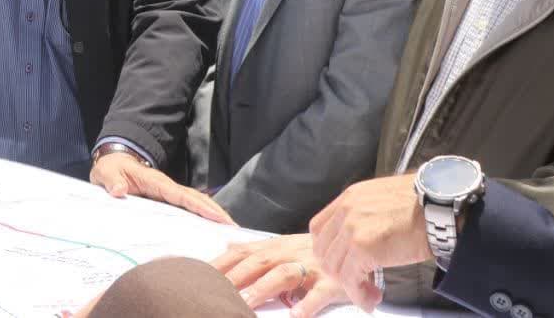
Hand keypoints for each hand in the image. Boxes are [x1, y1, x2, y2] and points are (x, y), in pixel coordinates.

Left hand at [90, 152, 233, 223]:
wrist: (111, 164)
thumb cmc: (111, 169)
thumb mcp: (106, 173)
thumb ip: (112, 181)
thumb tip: (119, 191)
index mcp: (155, 182)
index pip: (180, 194)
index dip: (199, 205)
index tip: (216, 216)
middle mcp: (166, 188)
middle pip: (195, 199)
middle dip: (214, 211)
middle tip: (233, 227)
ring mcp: (167, 194)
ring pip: (193, 204)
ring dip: (211, 214)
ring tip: (228, 230)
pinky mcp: (164, 201)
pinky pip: (185, 209)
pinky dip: (199, 217)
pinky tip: (208, 230)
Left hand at [211, 234, 348, 316]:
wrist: (356, 246)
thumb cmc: (313, 251)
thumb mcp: (283, 245)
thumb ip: (256, 247)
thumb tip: (226, 244)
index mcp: (276, 246)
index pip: (242, 252)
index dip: (221, 263)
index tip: (198, 275)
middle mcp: (290, 253)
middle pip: (258, 262)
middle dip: (235, 276)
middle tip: (214, 292)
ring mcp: (311, 266)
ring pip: (283, 275)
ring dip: (262, 288)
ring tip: (246, 304)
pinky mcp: (332, 282)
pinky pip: (318, 294)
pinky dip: (306, 305)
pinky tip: (294, 316)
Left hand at [309, 174, 429, 310]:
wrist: (440, 207)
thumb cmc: (421, 205)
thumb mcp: (382, 199)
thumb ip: (363, 214)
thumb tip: (360, 237)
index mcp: (348, 198)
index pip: (318, 229)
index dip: (328, 250)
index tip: (342, 263)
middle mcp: (345, 211)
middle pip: (322, 251)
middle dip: (338, 271)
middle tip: (357, 281)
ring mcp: (352, 229)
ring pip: (334, 268)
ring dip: (350, 286)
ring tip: (369, 292)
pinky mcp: (363, 248)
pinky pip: (351, 279)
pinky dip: (358, 295)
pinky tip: (371, 299)